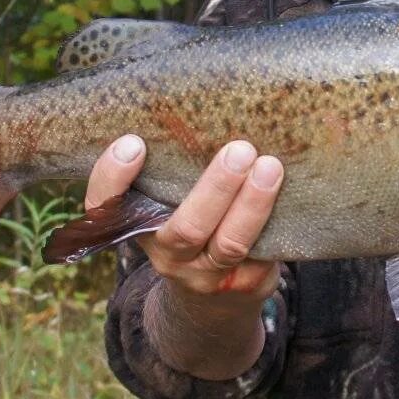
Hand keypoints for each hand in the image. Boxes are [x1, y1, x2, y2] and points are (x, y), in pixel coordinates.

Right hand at [86, 136, 283, 306]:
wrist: (213, 301)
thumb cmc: (190, 223)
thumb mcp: (168, 201)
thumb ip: (173, 166)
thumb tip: (199, 98)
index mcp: (138, 226)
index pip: (106, 208)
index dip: (112, 178)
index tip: (132, 142)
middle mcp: (167, 255)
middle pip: (186, 228)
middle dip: (216, 188)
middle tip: (240, 150)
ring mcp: (206, 275)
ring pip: (229, 244)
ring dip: (253, 204)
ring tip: (271, 166)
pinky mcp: (245, 283)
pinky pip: (263, 254)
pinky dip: (275, 222)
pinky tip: (293, 194)